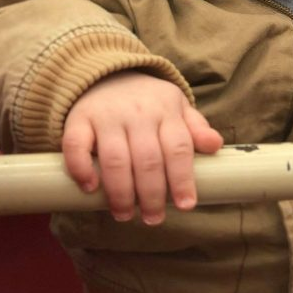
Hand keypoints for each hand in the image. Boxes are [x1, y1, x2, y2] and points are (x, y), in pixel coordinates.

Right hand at [62, 71, 222, 224]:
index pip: (178, 148)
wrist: (105, 73)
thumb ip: (195, 128)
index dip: (182, 179)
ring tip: (124, 214)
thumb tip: (215, 145)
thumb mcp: (176, 107)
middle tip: (153, 219)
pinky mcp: (79, 119)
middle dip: (152, 195)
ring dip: (120, 192)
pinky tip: (90, 188)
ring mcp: (107, 115)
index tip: (185, 205)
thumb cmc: (147, 101)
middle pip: (148, 160)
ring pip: (115, 159)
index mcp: (166, 111)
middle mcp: (137, 113)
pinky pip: (76, 145)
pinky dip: (81, 168)